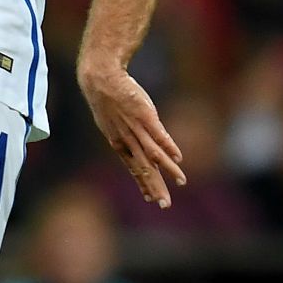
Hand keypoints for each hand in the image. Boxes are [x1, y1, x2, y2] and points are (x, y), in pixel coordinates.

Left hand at [79, 65, 184, 207]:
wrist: (100, 77)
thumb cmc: (107, 97)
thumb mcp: (111, 120)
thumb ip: (123, 135)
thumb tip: (129, 143)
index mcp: (117, 141)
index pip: (132, 167)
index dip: (142, 182)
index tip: (148, 197)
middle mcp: (127, 138)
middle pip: (143, 167)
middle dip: (154, 187)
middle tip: (164, 205)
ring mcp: (136, 127)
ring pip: (152, 154)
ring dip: (167, 169)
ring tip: (181, 182)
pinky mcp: (145, 115)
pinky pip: (158, 134)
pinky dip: (168, 146)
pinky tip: (177, 158)